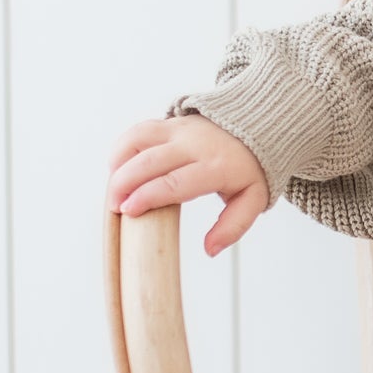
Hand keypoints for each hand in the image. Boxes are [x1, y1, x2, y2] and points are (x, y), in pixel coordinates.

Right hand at [106, 113, 271, 256]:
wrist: (259, 128)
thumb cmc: (252, 169)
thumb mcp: (253, 200)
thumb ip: (233, 226)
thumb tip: (210, 249)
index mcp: (217, 167)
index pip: (175, 182)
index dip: (147, 196)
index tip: (128, 211)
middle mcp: (195, 144)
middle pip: (150, 161)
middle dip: (124, 184)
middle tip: (115, 206)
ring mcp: (181, 130)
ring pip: (139, 140)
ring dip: (119, 164)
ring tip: (113, 189)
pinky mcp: (171, 122)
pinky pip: (139, 131)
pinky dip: (122, 148)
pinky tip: (117, 169)